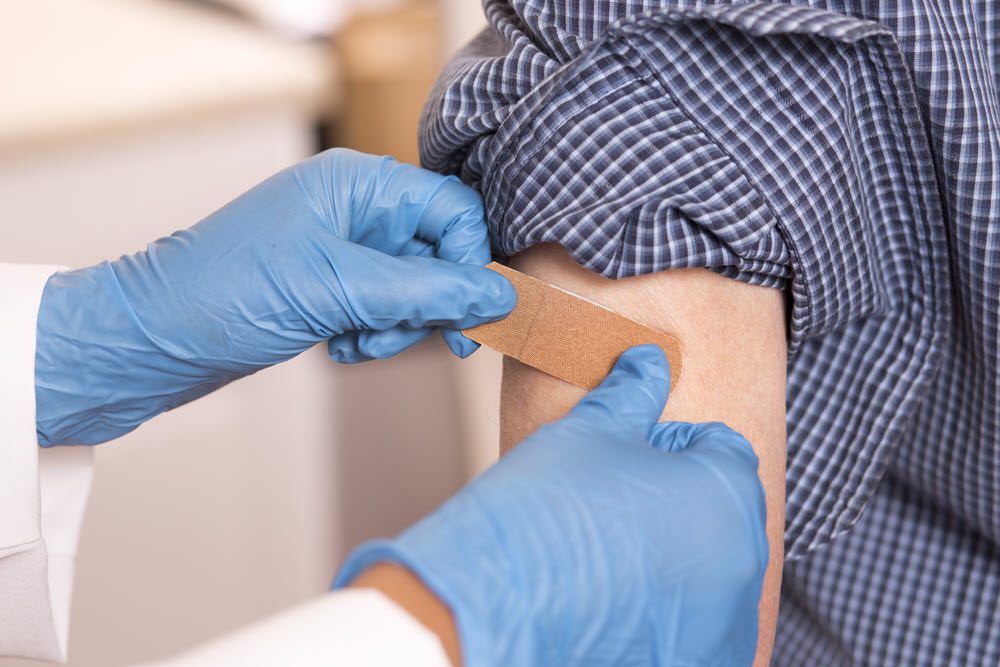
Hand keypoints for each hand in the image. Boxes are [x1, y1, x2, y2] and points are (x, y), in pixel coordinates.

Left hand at [35, 149, 515, 445]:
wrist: (154, 339)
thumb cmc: (226, 292)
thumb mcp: (337, 288)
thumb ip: (425, 290)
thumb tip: (496, 294)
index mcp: (359, 184)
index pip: (452, 210)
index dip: (469, 260)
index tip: (471, 312)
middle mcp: (356, 210)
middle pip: (439, 253)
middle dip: (428, 303)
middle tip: (407, 335)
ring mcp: (343, 250)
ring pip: (414, 289)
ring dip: (398, 325)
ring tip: (357, 341)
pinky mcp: (331, 287)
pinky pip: (384, 310)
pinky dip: (373, 334)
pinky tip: (338, 345)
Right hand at [335, 345, 767, 665]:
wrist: (498, 607)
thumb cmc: (546, 511)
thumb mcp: (591, 432)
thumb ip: (632, 393)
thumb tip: (647, 359)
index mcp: (726, 492)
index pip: (722, 446)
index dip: (672, 441)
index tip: (626, 458)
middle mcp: (742, 561)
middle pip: (721, 508)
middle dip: (679, 496)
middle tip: (615, 503)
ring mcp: (724, 622)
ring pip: (711, 567)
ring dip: (676, 554)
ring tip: (609, 554)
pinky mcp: (697, 660)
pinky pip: (697, 622)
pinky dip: (669, 608)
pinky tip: (613, 599)